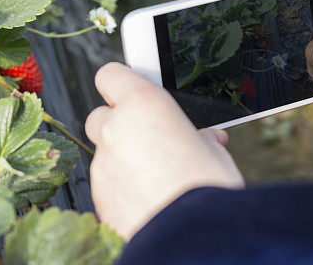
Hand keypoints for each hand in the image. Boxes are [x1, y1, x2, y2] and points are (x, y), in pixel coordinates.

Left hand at [86, 63, 243, 239]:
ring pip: (104, 153)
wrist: (192, 238)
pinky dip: (121, 187)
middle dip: (119, 124)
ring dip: (122, 158)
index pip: (111, 74)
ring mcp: (103, 166)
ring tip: (155, 176)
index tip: (134, 92)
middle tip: (149, 138)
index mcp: (144, 104)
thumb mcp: (213, 149)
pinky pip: (106, 184)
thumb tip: (204, 140)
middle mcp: (116, 129)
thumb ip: (197, 136)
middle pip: (100, 115)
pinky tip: (147, 198)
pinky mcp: (99, 199)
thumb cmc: (207, 187)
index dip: (121, 83)